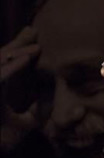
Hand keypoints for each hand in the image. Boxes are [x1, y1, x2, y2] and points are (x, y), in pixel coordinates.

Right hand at [0, 26, 41, 149]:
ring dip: (16, 52)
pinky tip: (27, 59)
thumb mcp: (21, 126)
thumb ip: (31, 115)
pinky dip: (12, 67)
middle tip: (34, 32)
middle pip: (1, 58)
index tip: (35, 43)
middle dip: (17, 44)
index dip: (18, 52)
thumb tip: (44, 109)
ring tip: (36, 46)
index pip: (6, 65)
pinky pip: (0, 77)